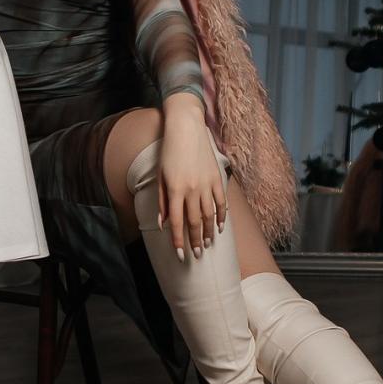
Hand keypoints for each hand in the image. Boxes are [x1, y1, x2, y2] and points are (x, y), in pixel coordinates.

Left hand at [156, 95, 225, 258]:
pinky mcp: (216, 178)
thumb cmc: (169, 152)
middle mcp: (191, 189)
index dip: (178, 241)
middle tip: (197, 255)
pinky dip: (221, 216)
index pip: (176, 222)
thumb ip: (162, 201)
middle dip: (195, 241)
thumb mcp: (160, 176)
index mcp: (175, 189)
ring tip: (208, 245)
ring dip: (209, 232)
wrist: (186, 128)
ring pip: (209, 214)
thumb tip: (162, 224)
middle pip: (194, 222)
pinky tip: (220, 227)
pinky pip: (221, 202)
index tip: (180, 255)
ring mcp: (206, 184)